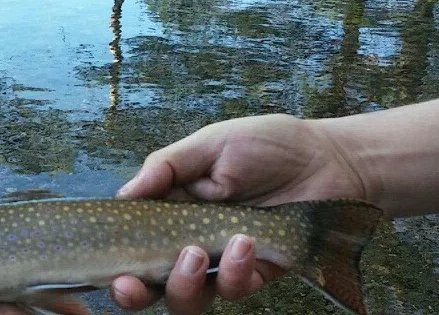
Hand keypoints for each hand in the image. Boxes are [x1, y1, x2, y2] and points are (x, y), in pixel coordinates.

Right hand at [110, 113, 365, 314]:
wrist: (328, 161)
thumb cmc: (267, 144)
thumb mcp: (211, 143)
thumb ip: (168, 166)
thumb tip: (123, 195)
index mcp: (174, 203)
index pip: (136, 236)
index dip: (117, 256)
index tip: (110, 265)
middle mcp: (191, 235)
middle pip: (152, 278)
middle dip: (136, 290)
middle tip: (132, 284)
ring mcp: (222, 259)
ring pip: (189, 296)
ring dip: (183, 283)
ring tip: (196, 251)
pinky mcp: (255, 273)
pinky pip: (233, 289)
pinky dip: (233, 272)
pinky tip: (245, 242)